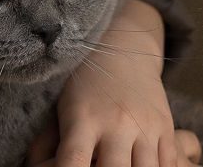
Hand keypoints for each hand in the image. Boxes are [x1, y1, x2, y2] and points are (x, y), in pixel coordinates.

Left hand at [33, 0, 199, 165]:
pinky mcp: (166, 129)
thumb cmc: (84, 82)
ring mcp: (145, 127)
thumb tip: (34, 166)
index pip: (74, 162)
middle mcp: (116, 123)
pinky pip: (168, 165)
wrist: (123, 49)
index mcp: (84, 118)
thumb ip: (51, 141)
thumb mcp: (63, 105)